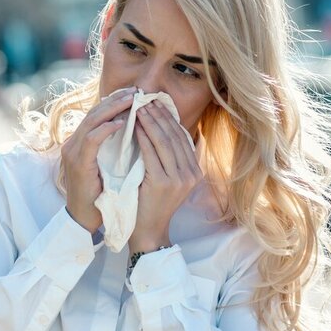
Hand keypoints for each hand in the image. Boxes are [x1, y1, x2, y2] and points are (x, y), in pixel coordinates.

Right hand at [60, 87, 135, 232]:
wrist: (84, 217)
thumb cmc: (98, 193)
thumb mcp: (107, 165)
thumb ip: (113, 148)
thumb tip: (135, 131)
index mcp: (81, 142)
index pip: (97, 114)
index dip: (114, 102)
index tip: (133, 93)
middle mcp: (74, 143)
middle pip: (94, 113)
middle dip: (115, 100)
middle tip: (135, 91)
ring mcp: (74, 152)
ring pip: (92, 121)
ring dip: (113, 109)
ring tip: (131, 101)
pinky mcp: (78, 163)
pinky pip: (92, 140)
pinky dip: (106, 129)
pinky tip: (120, 123)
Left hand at [129, 99, 202, 250]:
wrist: (148, 231)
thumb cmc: (152, 203)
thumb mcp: (168, 178)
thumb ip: (169, 158)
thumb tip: (163, 127)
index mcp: (194, 172)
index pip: (182, 137)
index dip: (169, 118)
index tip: (157, 102)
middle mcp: (191, 175)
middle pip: (174, 136)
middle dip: (159, 115)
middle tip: (146, 99)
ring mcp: (178, 180)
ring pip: (164, 142)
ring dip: (150, 122)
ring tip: (139, 107)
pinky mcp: (162, 183)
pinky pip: (151, 154)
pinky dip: (143, 137)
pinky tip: (135, 126)